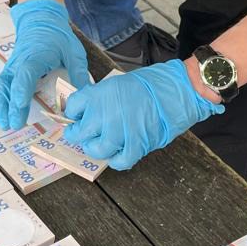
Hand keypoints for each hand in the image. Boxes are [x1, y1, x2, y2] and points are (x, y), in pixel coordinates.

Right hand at [0, 0, 89, 129]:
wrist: (40, 21)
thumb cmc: (58, 37)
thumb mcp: (73, 52)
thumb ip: (78, 74)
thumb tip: (83, 97)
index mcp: (36, 56)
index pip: (26, 74)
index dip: (22, 90)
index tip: (21, 106)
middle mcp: (19, 63)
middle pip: (10, 85)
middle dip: (10, 106)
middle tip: (13, 125)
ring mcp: (11, 68)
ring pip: (1, 87)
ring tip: (2, 124)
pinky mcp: (8, 72)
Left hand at [62, 59, 223, 170]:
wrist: (174, 91)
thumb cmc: (147, 85)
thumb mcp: (115, 84)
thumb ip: (98, 98)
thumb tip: (86, 112)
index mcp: (98, 94)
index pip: (72, 107)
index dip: (73, 114)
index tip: (76, 117)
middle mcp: (104, 114)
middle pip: (78, 133)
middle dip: (79, 134)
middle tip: (84, 134)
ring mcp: (118, 132)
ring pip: (95, 150)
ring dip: (96, 148)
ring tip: (102, 143)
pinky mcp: (135, 145)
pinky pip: (118, 161)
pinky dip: (116, 160)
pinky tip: (118, 153)